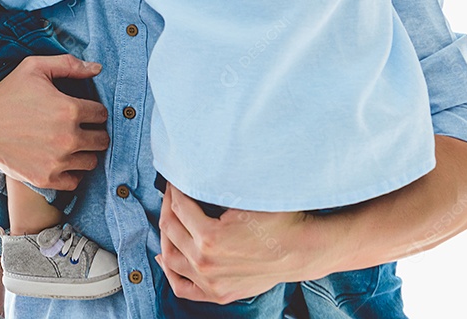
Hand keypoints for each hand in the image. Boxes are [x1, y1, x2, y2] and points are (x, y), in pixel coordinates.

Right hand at [0, 54, 109, 189]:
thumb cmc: (6, 94)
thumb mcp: (34, 68)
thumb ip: (68, 64)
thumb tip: (98, 69)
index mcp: (69, 109)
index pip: (101, 114)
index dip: (94, 111)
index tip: (83, 111)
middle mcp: (67, 138)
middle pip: (101, 140)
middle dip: (94, 132)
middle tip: (81, 129)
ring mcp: (57, 161)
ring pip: (91, 161)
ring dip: (85, 153)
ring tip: (72, 145)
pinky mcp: (46, 178)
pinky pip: (75, 181)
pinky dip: (73, 172)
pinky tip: (63, 161)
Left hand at [155, 183, 316, 303]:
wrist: (301, 251)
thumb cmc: (277, 222)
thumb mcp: (245, 198)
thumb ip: (215, 188)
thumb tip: (193, 173)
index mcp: (210, 237)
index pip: (179, 206)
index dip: (175, 189)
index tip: (176, 180)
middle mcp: (205, 262)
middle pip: (170, 229)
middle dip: (168, 206)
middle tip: (172, 194)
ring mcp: (210, 282)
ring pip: (170, 257)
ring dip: (165, 235)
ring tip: (169, 219)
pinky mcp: (217, 294)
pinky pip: (182, 287)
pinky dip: (170, 272)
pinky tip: (165, 257)